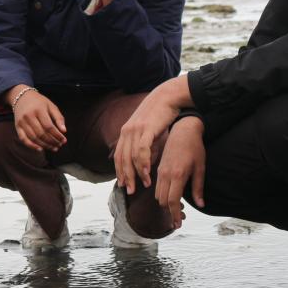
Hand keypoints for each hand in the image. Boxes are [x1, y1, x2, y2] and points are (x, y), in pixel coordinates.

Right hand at [6, 85, 66, 151]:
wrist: (21, 97)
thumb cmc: (39, 102)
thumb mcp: (51, 106)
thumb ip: (58, 117)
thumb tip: (64, 131)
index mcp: (39, 109)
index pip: (49, 126)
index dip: (57, 135)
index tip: (64, 140)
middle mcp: (29, 116)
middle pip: (41, 134)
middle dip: (52, 142)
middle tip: (59, 145)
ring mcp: (22, 122)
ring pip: (33, 138)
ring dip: (44, 145)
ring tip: (53, 148)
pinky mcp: (17, 126)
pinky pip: (23, 139)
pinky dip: (31, 146)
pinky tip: (40, 149)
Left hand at [114, 75, 192, 194]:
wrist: (168, 96)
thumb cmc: (160, 114)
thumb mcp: (148, 130)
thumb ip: (144, 145)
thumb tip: (145, 162)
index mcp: (126, 132)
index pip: (119, 156)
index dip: (120, 171)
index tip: (123, 184)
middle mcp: (127, 131)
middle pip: (122, 159)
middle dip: (126, 177)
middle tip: (130, 191)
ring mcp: (135, 129)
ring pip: (131, 157)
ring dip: (137, 173)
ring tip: (144, 184)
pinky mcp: (146, 129)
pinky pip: (142, 150)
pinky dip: (143, 163)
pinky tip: (148, 173)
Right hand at [155, 117, 205, 228]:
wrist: (183, 130)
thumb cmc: (194, 148)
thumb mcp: (200, 168)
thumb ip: (198, 188)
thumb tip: (201, 205)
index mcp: (178, 175)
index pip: (173, 201)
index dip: (175, 215)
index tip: (178, 224)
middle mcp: (166, 174)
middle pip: (163, 201)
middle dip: (170, 212)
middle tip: (180, 219)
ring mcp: (161, 171)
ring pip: (158, 195)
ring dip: (166, 204)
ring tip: (177, 208)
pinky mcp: (159, 168)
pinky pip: (157, 187)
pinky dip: (163, 195)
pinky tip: (172, 196)